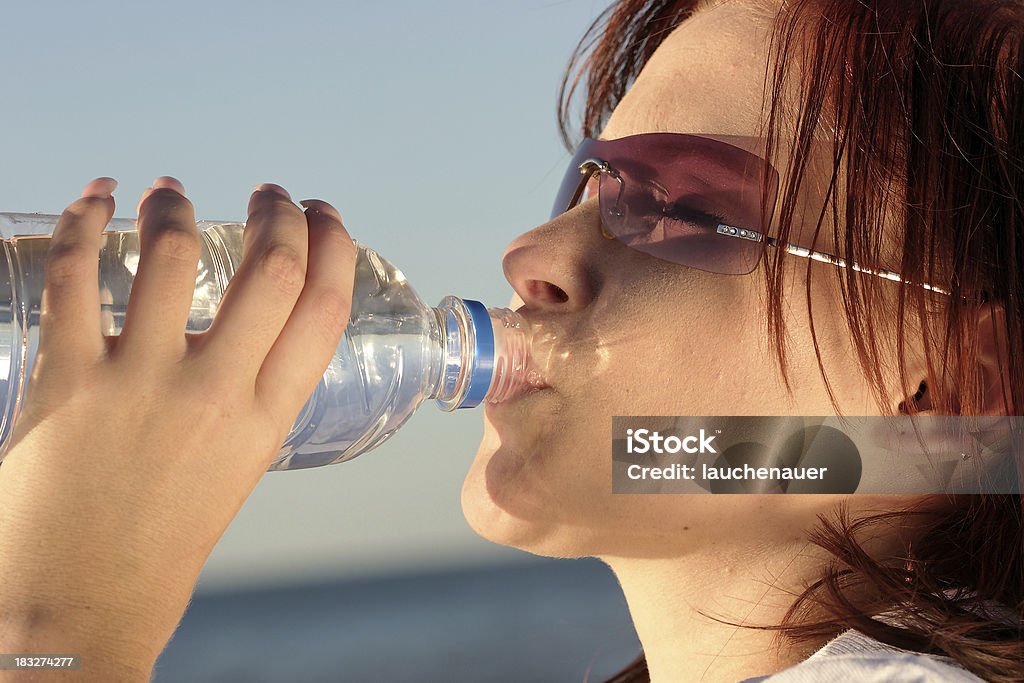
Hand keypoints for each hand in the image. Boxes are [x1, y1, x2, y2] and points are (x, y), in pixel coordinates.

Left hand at [0, 177, 355, 678]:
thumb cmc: (157, 546)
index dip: (333, 247)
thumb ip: (247, 402)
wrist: (78, 607)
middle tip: (269, 194)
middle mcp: (216, 394)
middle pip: (273, 270)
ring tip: (170, 192)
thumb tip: (240, 335)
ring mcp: (140, 383)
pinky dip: (82, 221)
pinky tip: (96, 198)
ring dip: (177, 206)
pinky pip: (74, 274)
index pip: (325, 309)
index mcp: (266, 420)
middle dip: (277, 214)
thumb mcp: (234, 470)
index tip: (324, 217)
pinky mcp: (66, 379)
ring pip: (175, 255)